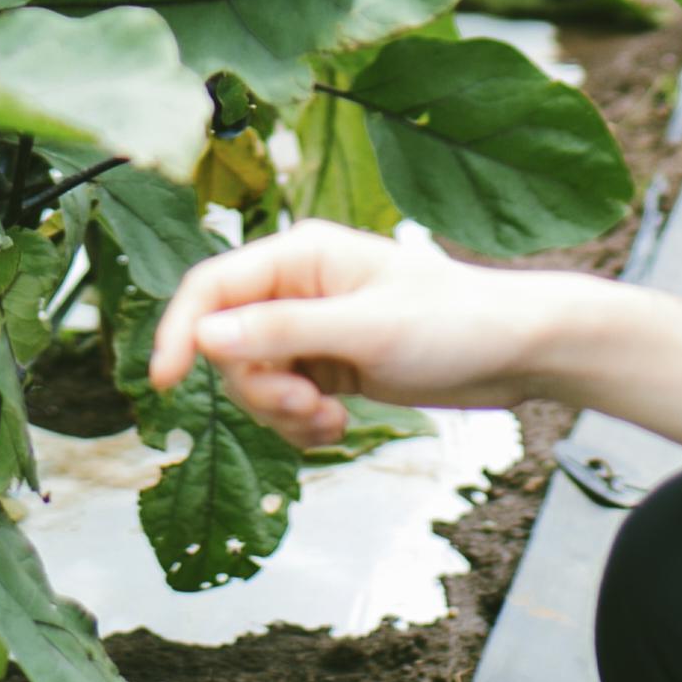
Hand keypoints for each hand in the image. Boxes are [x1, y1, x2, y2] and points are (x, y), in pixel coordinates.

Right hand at [148, 222, 585, 448]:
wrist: (516, 352)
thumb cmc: (454, 323)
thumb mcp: (366, 329)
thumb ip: (284, 330)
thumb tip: (207, 335)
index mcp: (301, 255)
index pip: (212, 286)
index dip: (181, 330)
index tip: (165, 382)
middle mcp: (298, 289)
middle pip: (229, 345)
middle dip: (259, 387)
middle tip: (307, 406)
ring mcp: (313, 329)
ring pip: (255, 380)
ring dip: (282, 412)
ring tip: (331, 418)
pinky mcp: (329, 367)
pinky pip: (285, 402)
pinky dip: (302, 424)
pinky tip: (339, 425)